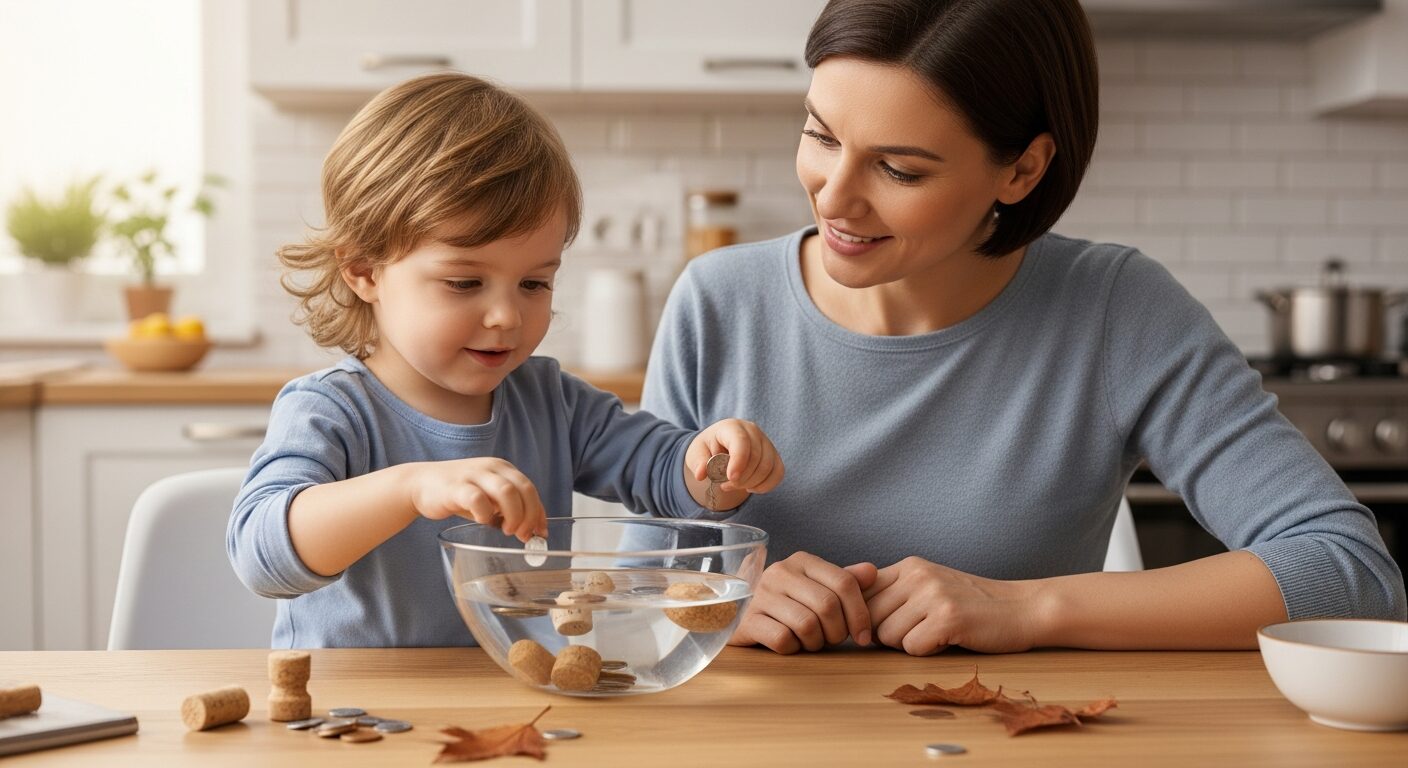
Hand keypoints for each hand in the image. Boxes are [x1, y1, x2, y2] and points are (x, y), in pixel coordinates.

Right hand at [408, 458, 545, 540]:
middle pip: (524, 489)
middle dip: (530, 515)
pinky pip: (477, 499)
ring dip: (514, 514)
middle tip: (523, 535)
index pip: (530, 489)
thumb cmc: (458, 494)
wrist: (420, 484)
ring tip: (507, 530)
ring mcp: (474, 475)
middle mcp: (492, 468)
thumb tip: (531, 533)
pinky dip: (485, 513)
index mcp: (503, 469)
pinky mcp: (455, 487)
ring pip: (507, 491)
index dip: (539, 512)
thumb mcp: (488, 499)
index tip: (541, 533)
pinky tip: (482, 521)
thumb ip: (508, 511)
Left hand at [686, 418, 784, 493]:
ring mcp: (766, 442)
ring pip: (768, 467)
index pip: (741, 442)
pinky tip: (751, 488)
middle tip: (724, 485)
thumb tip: (701, 474)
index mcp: (731, 427)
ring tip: (734, 486)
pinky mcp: (774, 455)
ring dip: (751, 483)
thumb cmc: (708, 448)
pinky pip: (778, 473)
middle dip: (741, 478)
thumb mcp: (697, 452)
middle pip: (756, 457)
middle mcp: (752, 431)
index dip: (738, 461)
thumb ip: (698, 462)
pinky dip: (766, 485)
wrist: (719, 447)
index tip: (731, 478)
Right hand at [729, 552, 877, 653]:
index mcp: (802, 561)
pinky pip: (783, 639)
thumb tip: (873, 572)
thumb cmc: (788, 604)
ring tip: (810, 642)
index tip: (862, 636)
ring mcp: (760, 595)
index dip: (860, 614)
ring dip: (815, 642)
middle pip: (827, 605)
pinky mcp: (747, 620)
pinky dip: (794, 648)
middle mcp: (780, 572)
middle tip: (832, 640)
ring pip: (807, 624)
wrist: (739, 613)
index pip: (844, 582)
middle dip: (837, 631)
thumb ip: (846, 581)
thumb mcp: (817, 589)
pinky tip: (790, 644)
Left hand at [864, 557, 1041, 655]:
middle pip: (870, 617)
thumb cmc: (973, 604)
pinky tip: (948, 641)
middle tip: (919, 632)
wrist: (1023, 608)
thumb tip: (849, 613)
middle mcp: (917, 575)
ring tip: (936, 634)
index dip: (865, 618)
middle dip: (887, 634)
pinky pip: (911, 648)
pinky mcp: (948, 618)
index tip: (882, 628)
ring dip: (909, 644)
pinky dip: (927, 652)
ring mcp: (933, 594)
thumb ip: (894, 593)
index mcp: (909, 566)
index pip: (860, 593)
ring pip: (887, 636)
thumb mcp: (930, 586)